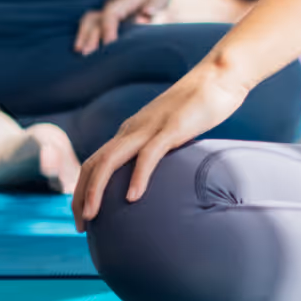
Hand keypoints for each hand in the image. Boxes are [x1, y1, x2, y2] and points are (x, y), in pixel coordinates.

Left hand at [72, 61, 250, 229]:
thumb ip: (162, 149)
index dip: (83, 189)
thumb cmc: (201, 105)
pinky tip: (133, 197)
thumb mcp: (173, 131)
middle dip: (80, 195)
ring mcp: (151, 127)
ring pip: (111, 159)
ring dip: (96, 189)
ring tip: (90, 216)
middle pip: (94, 163)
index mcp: (132, 130)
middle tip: (79, 226)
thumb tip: (160, 177)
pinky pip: (148, 155)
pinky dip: (137, 177)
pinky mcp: (172, 127)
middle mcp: (133, 128)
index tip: (82, 216)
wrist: (221, 74)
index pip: (95, 161)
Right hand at [74, 0, 174, 54]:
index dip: (108, 28)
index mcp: (126, 1)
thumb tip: (147, 13)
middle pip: (96, 20)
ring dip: (84, 36)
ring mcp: (107, 10)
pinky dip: (84, 34)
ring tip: (79, 52)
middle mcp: (112, 5)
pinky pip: (90, 23)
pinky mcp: (105, 15)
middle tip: (87, 55)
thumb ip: (153, 5)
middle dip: (91, 37)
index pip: (111, 14)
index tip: (109, 43)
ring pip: (90, 21)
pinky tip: (78, 47)